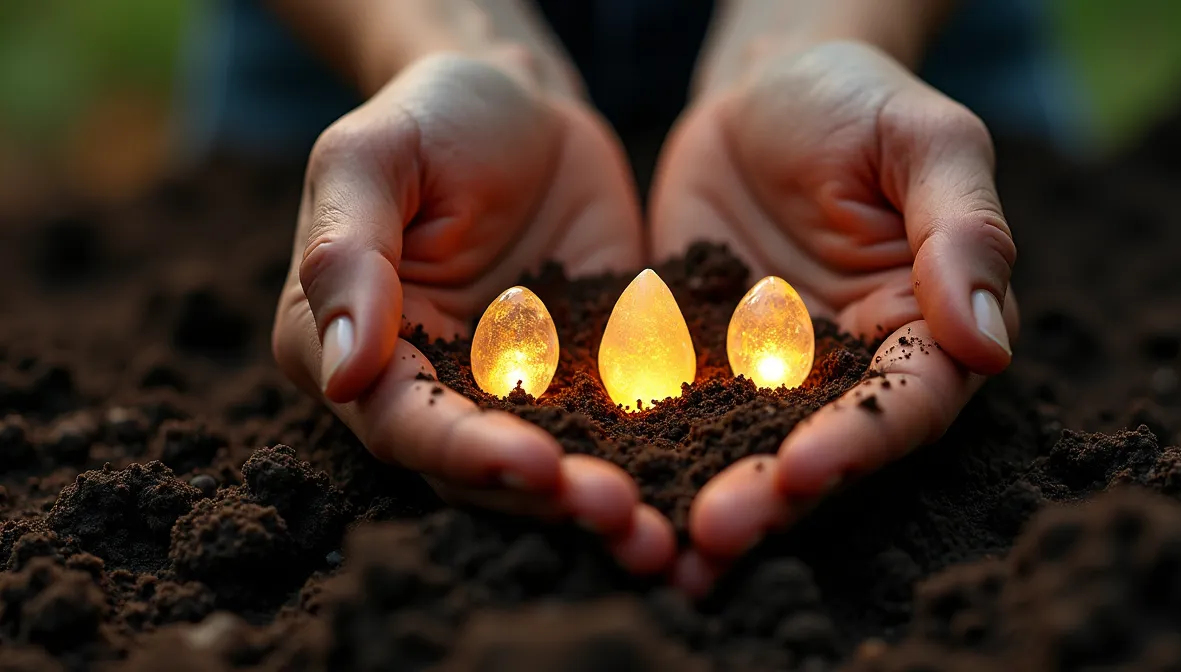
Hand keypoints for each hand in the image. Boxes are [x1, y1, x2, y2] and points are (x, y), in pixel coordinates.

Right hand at [272, 53, 674, 573]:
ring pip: (549, 464)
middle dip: (546, 496)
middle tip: (620, 512)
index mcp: (352, 346)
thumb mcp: (372, 155)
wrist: (526, 104)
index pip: (402, 422)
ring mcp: (510, 389)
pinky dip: (651, 458)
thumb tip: (342, 371)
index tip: (535, 463)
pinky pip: (612, 427)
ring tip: (660, 530)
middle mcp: (429, 385)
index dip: (464, 451)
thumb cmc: (433, 113)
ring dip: (598, 500)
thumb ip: (346, 251)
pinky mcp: (580, 379)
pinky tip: (706, 480)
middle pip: (478, 467)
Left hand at [649, 42, 1019, 592]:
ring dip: (703, 497)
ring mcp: (772, 375)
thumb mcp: (923, 141)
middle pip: (819, 450)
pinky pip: (673, 413)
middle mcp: (850, 370)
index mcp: (925, 329)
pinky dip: (641, 452)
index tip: (803, 467)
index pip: (905, 403)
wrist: (761, 91)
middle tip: (713, 534)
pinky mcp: (703, 365)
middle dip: (770, 496)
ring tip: (655, 547)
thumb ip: (962, 232)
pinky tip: (596, 485)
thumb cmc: (858, 101)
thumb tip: (988, 343)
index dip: (860, 442)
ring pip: (742, 450)